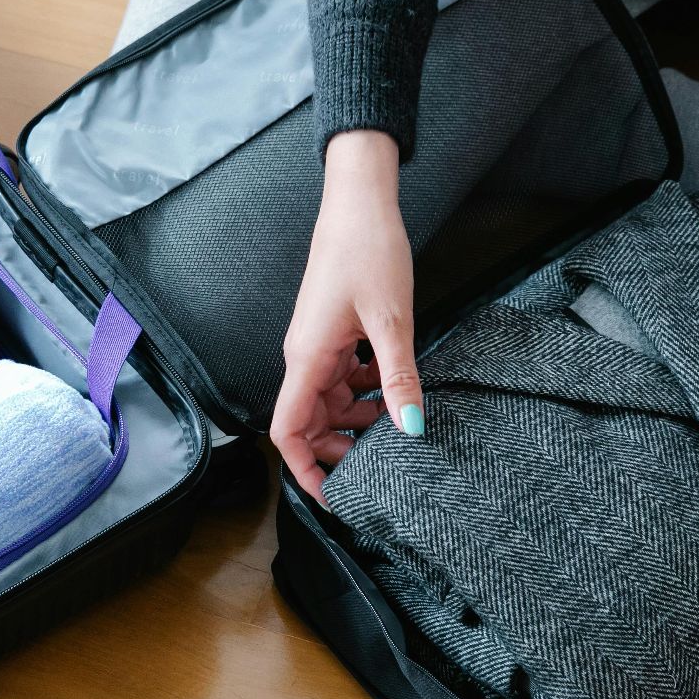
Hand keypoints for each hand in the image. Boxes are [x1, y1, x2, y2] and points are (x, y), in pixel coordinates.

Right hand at [270, 130, 423, 506]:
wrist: (359, 201)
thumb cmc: (368, 251)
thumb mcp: (393, 322)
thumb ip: (398, 379)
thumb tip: (411, 429)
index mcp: (306, 358)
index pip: (287, 431)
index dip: (304, 471)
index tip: (333, 497)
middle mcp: (303, 356)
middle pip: (309, 422)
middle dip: (340, 448)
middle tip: (384, 459)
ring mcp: (316, 344)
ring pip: (327, 401)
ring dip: (356, 419)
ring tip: (396, 421)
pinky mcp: (332, 331)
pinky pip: (339, 377)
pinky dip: (363, 390)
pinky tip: (392, 384)